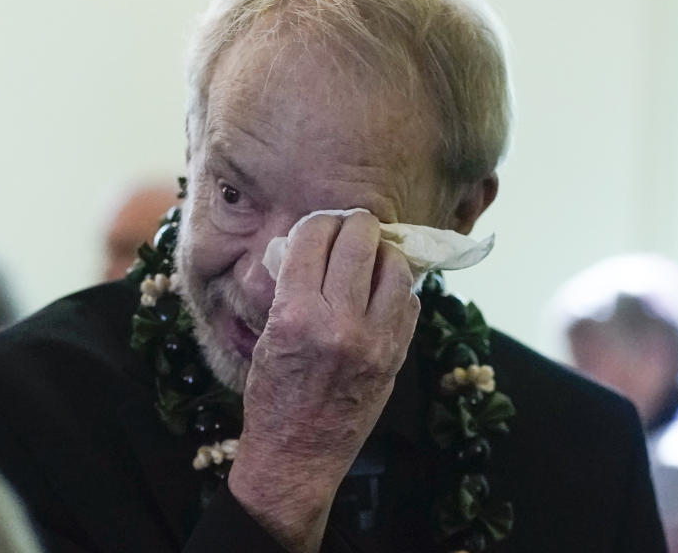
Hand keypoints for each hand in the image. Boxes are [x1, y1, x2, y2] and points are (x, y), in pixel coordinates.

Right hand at [228, 211, 419, 552]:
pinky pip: (410, 302)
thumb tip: (312, 246)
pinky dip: (398, 287)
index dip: (317, 221)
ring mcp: (374, 341)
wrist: (298, 456)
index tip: (319, 223)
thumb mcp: (267, 335)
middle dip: (356, 224)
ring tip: (372, 253)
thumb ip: (292, 289)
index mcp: (296, 315)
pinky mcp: (395, 357)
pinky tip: (382, 290)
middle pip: (360, 242)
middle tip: (352, 225)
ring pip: (396, 267)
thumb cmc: (272, 395)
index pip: (314, 238)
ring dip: (384, 252)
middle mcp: (339, 324)